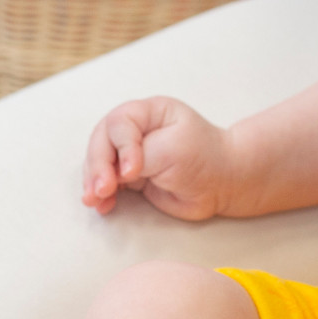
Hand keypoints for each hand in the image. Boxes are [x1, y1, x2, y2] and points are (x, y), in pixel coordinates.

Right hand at [82, 96, 237, 220]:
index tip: (132, 172)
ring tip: (95, 200)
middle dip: (98, 166)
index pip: (119, 124)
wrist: (223, 183)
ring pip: (100, 163)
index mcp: (147, 112)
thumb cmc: (205, 158)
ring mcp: (131, 153)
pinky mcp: (131, 177)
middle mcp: (135, 130)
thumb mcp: (173, 149)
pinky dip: (102, 194)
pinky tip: (102, 205)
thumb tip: (116, 173)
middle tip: (102, 190)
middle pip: (101, 142)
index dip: (121, 148)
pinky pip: (108, 182)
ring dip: (94, 182)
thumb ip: (140, 156)